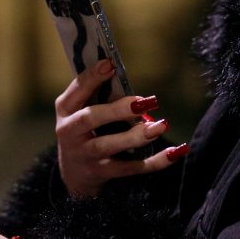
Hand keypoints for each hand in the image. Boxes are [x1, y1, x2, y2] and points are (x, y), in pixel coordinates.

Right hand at [55, 59, 187, 197]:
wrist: (74, 172)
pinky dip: (153, 162)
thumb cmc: (84, 129)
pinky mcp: (100, 173)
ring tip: (160, 126)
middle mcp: (70, 132)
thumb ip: (98, 93)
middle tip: (143, 101)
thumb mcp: (81, 109)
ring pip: (108, 146)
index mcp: (66, 109)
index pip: (77, 90)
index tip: (110, 65)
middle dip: (117, 109)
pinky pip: (129, 168)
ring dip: (135, 136)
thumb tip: (124, 76)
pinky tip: (173, 153)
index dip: (92, 77)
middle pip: (90, 119)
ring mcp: (84, 154)